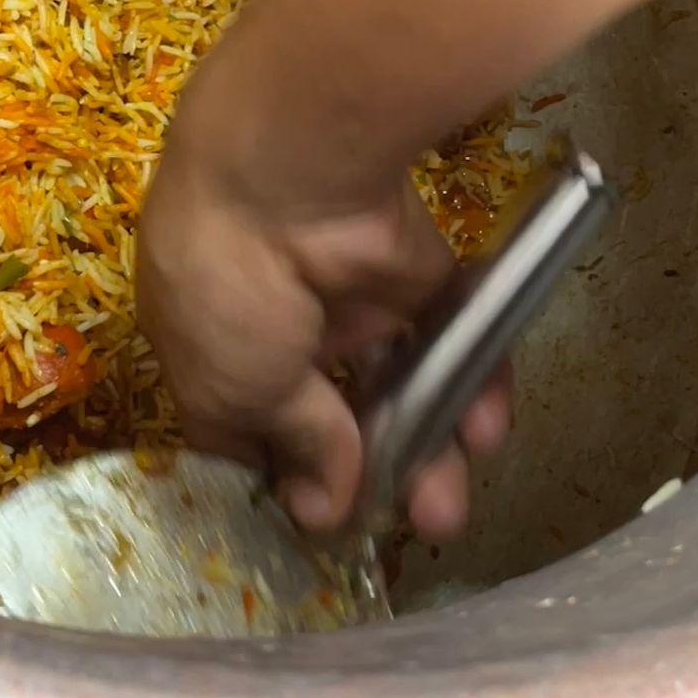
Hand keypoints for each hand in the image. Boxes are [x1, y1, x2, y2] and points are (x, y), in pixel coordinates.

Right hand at [137, 101, 512, 537]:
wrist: (284, 172)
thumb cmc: (227, 289)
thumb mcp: (236, 390)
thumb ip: (295, 445)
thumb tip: (324, 511)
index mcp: (213, 348)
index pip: (252, 430)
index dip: (286, 480)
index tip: (320, 525)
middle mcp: (282, 325)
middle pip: (340, 417)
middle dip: (377, 477)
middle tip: (412, 525)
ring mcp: (352, 300)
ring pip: (403, 386)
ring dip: (432, 447)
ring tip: (448, 506)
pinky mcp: (417, 274)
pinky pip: (452, 338)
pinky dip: (476, 382)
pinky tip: (484, 429)